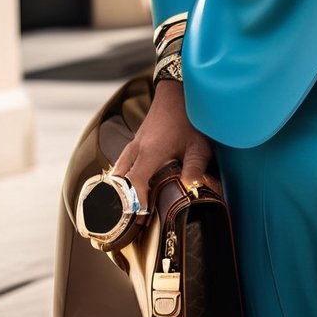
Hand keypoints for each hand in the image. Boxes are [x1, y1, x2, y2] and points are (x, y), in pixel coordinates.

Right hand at [111, 80, 213, 212]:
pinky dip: (122, 180)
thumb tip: (192, 188)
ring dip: (119, 191)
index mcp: (150, 152)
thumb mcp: (198, 144)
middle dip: (120, 203)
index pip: (135, 184)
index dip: (136, 204)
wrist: (178, 92)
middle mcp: (136, 149)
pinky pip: (122, 165)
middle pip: (119, 182)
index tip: (140, 221)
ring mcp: (134, 145)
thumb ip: (195, 166)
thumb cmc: (189, 117)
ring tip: (126, 212)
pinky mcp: (135, 143)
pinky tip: (129, 190)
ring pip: (117, 173)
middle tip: (127, 225)